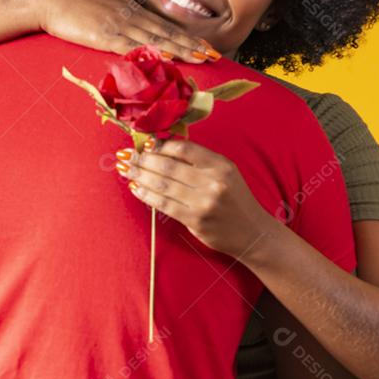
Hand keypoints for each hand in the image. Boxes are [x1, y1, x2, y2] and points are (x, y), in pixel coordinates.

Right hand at [34, 0, 219, 61]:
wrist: (49, 0)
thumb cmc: (70, 1)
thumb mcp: (101, 0)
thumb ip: (117, 10)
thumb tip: (128, 20)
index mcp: (128, 7)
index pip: (162, 23)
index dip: (184, 35)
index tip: (202, 44)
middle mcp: (129, 15)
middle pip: (166, 31)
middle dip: (191, 44)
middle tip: (213, 53)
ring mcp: (118, 25)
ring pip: (156, 39)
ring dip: (180, 49)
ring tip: (201, 58)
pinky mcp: (105, 36)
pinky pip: (133, 46)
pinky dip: (153, 52)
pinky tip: (167, 57)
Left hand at [115, 139, 274, 257]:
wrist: (253, 233)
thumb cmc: (234, 200)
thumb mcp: (224, 173)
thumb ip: (198, 161)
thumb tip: (161, 148)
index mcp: (221, 165)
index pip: (183, 148)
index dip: (160, 145)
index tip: (144, 144)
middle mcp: (213, 181)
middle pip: (168, 166)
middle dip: (143, 159)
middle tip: (126, 154)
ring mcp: (204, 202)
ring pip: (163, 184)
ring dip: (140, 176)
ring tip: (126, 169)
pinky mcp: (195, 220)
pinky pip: (164, 204)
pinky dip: (147, 195)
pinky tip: (136, 188)